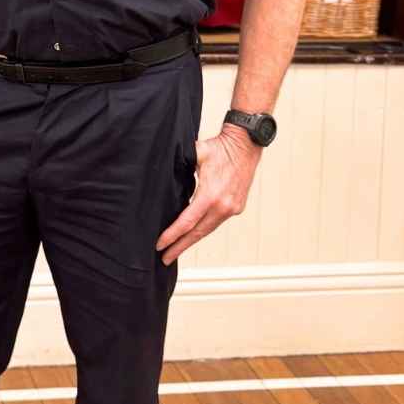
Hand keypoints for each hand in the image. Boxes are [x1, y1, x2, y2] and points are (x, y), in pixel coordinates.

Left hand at [157, 124, 259, 262]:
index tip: (159, 245)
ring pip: (208, 230)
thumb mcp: (193, 154)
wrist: (245, 145)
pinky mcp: (236, 207)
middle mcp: (223, 206)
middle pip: (197, 233)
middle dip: (180, 246)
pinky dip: (202, 230)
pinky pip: (215, 222)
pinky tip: (191, 234)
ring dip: (191, 241)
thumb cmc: (218, 148)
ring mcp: (232, 208)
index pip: (187, 221)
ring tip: (175, 250)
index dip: (172, 235)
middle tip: (164, 258)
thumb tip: (157, 174)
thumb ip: (176, 167)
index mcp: (211, 195)